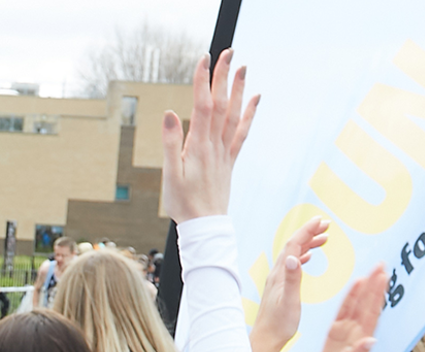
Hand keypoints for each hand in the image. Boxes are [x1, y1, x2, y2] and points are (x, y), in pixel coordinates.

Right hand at [159, 51, 257, 223]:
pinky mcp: (228, 160)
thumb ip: (171, 144)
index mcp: (199, 147)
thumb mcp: (171, 175)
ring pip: (234, 115)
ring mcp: (224, 152)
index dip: (203, 81)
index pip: (203, 106)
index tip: (204, 59)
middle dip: (224, 77)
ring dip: (239, 90)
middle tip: (228, 52)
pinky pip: (242, 132)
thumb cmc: (183, 203)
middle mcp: (215, 145)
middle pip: (221, 105)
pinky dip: (249, 113)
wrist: (205, 227)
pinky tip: (255, 98)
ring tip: (243, 68)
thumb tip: (169, 113)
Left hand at [252, 217, 327, 351]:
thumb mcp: (290, 302)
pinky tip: (308, 257)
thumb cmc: (279, 324)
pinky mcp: (280, 286)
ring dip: (307, 243)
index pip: (293, 245)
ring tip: (323, 237)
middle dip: (309, 232)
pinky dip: (302, 256)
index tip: (321, 220)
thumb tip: (292, 257)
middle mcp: (277, 273)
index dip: (307, 230)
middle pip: (293, 245)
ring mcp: (277, 279)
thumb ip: (293, 279)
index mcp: (280, 274)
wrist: (266, 339)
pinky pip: (291, 264)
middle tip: (326, 225)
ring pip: (293, 254)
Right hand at [319, 268, 387, 351]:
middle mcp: (358, 330)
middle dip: (374, 283)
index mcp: (362, 336)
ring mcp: (348, 330)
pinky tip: (354, 286)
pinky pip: (344, 310)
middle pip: (367, 302)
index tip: (382, 275)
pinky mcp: (337, 333)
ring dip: (365, 287)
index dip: (377, 292)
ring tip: (371, 271)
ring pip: (358, 304)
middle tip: (381, 264)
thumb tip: (370, 340)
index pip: (371, 309)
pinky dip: (350, 297)